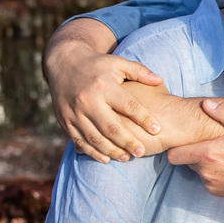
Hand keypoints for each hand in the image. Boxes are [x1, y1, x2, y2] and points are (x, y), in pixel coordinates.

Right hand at [46, 40, 164, 162]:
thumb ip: (139, 71)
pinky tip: (106, 158)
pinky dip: (92, 152)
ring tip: (127, 157)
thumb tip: (160, 80)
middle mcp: (87, 100)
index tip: (157, 129)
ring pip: (94, 138)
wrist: (63, 64)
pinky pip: (79, 141)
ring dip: (111, 150)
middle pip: (110, 126)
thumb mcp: (118, 63)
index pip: (128, 105)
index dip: (143, 118)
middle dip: (127, 141)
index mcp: (103, 85)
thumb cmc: (97, 65)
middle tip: (141, 152)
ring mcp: (74, 112)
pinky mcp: (65, 121)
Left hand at [167, 100, 223, 208]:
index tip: (188, 139)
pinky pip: (209, 180)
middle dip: (196, 152)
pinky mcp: (218, 194)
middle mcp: (205, 172)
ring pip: (199, 171)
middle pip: (186, 161)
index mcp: (208, 154)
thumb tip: (206, 103)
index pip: (173, 154)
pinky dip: (217, 174)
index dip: (177, 146)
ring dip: (208, 163)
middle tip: (215, 144)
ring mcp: (211, 185)